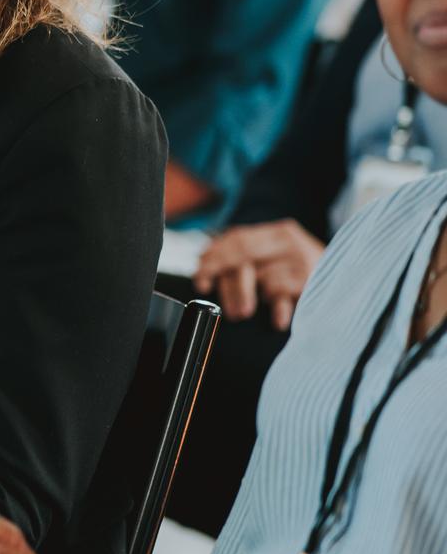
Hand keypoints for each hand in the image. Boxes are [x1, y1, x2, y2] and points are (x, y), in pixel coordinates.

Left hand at [194, 219, 324, 329]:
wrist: (354, 278)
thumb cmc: (302, 272)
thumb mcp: (275, 257)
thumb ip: (244, 256)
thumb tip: (203, 265)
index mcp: (278, 232)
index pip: (237, 240)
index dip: (214, 260)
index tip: (200, 281)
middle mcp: (292, 242)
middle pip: (245, 257)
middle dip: (227, 283)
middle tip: (215, 300)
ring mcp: (304, 262)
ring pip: (262, 280)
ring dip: (247, 298)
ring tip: (243, 311)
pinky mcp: (314, 284)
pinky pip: (284, 297)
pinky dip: (278, 311)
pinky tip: (276, 321)